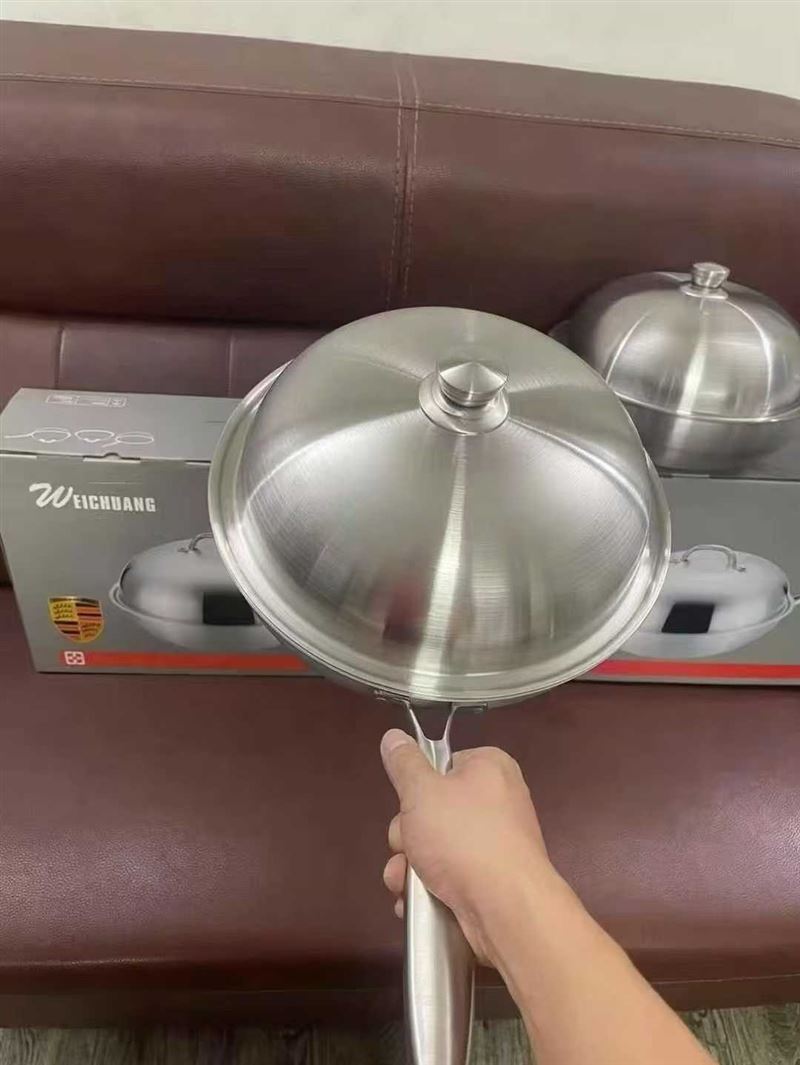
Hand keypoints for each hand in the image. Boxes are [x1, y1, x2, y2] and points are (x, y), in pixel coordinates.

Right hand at [380, 729, 554, 965]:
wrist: (506, 908)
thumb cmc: (464, 839)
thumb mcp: (422, 791)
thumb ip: (405, 764)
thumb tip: (394, 736)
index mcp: (490, 768)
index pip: (442, 765)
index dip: (419, 786)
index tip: (409, 804)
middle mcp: (497, 801)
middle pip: (433, 809)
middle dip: (408, 834)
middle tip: (406, 846)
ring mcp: (496, 843)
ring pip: (436, 846)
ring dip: (411, 864)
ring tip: (405, 881)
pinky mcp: (491, 879)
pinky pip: (450, 874)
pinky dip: (429, 885)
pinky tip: (414, 900)